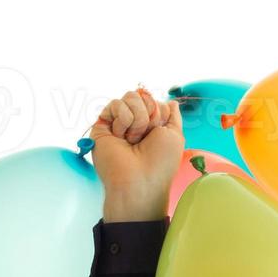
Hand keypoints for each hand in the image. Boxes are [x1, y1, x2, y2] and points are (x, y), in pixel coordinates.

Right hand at [89, 87, 184, 222]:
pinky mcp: (102, 125)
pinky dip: (124, 119)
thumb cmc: (160, 163)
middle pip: (143, 97)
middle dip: (149, 115)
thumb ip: (172, 117)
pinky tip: (121, 136)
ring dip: (138, 119)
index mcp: (152, 126)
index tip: (159, 133)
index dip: (161, 114)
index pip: (156, 102)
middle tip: (146, 137)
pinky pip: (115, 104)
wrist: (139, 179)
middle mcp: (134, 123)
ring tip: (133, 140)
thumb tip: (172, 102)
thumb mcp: (175, 136)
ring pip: (130, 97)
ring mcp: (118, 123)